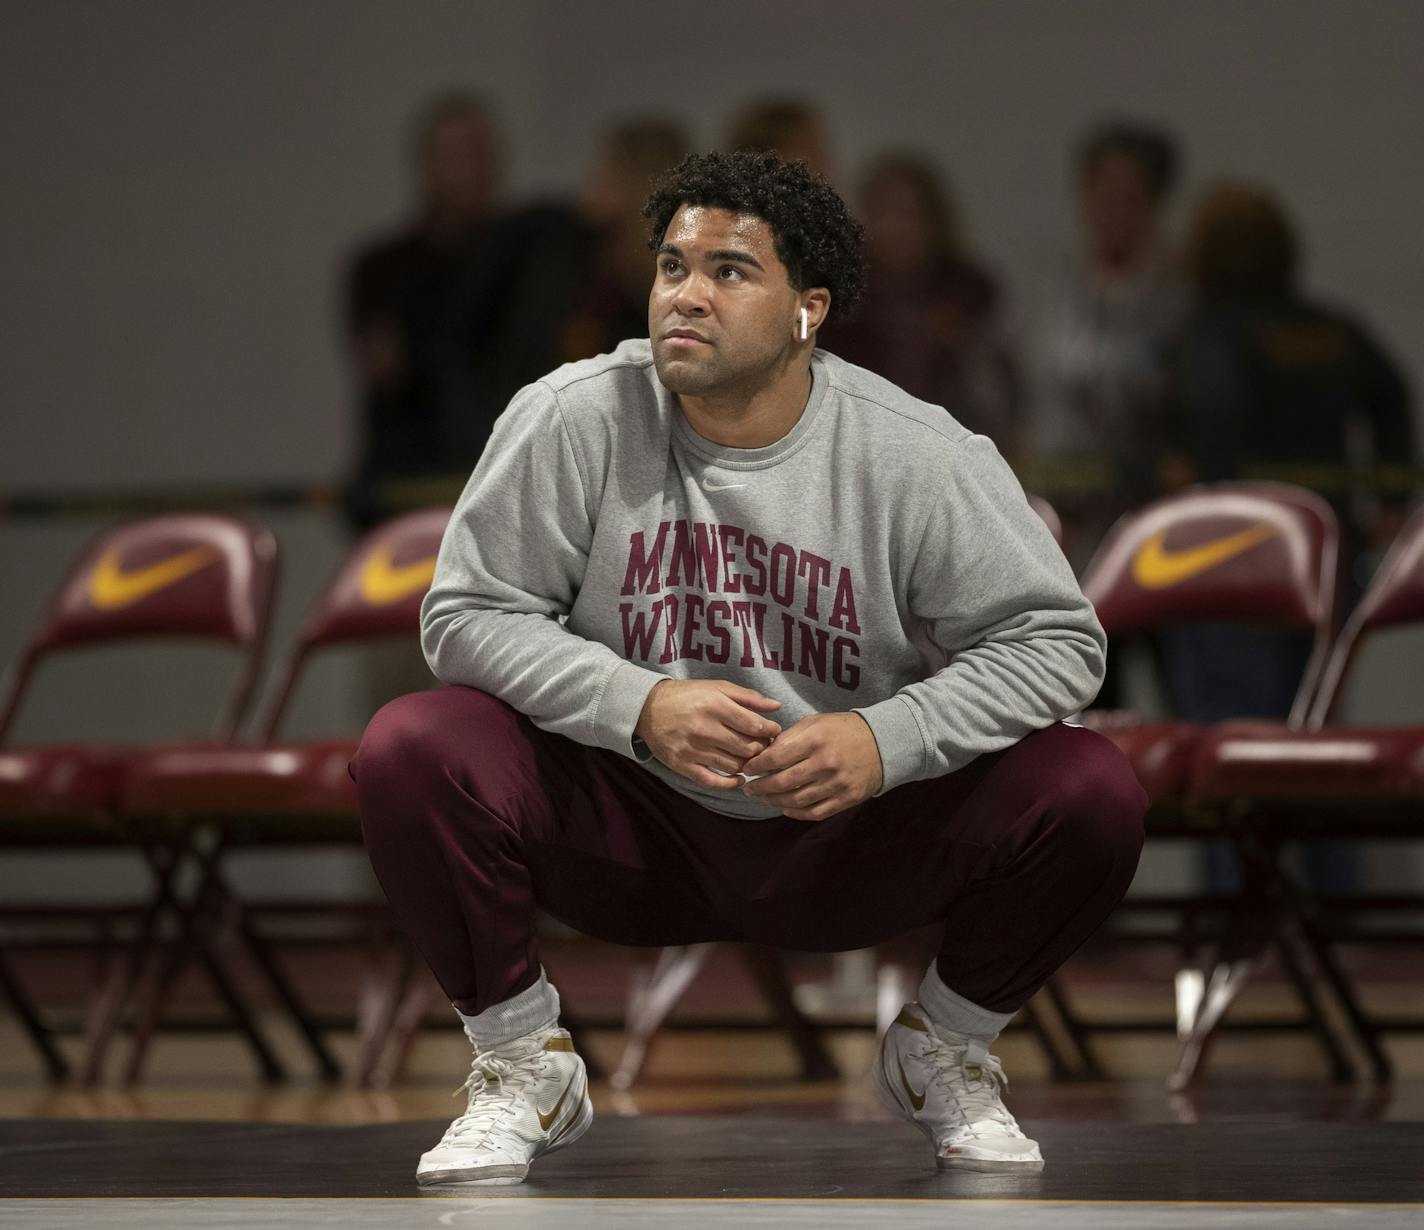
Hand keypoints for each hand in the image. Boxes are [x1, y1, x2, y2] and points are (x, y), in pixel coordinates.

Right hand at [634, 679, 781, 790]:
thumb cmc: (687, 695)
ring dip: (748, 763)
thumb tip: (777, 706)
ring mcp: (693, 749)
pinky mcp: (683, 766)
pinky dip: (730, 783)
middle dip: (761, 748)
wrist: (648, 709)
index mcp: (715, 705)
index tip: (773, 732)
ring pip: (734, 765)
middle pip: (747, 747)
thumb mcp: (717, 687)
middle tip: (764, 745)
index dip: (770, 731)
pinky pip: (713, 781)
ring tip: (750, 757)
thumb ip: (748, 697)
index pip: (754, 725)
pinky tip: (739, 778)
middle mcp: (704, 728)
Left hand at [740, 712, 882, 820]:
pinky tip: (785, 808)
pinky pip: (815, 812)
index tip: (747, 768)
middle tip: (749, 788)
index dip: (757, 765)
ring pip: (796, 800)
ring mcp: (837, 783)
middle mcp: (825, 763)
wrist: (882, 743)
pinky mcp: (847, 799)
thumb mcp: (816, 722)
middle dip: (760, 787)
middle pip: (783, 782)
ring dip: (774, 801)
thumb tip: (764, 753)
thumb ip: (789, 736)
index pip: (776, 757)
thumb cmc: (842, 730)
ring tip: (764, 797)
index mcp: (815, 740)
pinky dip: (796, 813)